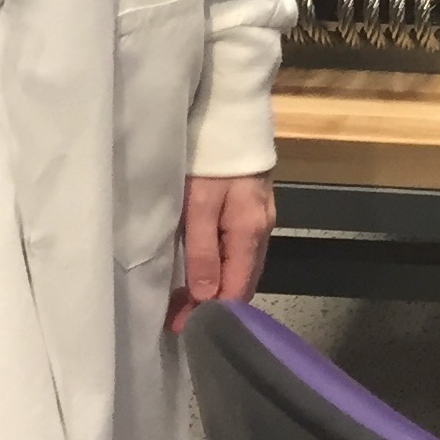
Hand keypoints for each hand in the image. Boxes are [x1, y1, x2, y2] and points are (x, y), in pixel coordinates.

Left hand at [169, 171, 275, 330]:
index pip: (236, 289)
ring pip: (242, 267)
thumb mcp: (199, 204)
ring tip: (184, 299)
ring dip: (216, 287)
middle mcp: (262, 230)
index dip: (210, 312)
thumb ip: (203, 251)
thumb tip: (207, 297)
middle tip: (176, 316)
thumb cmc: (210, 158)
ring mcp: (261, 218)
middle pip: (242, 281)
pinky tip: (204, 270)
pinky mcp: (253, 208)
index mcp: (250, 233)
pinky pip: (240, 251)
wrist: (231, 113)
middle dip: (212, 304)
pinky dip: (223, 267)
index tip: (178, 326)